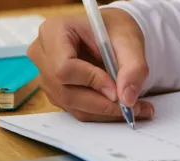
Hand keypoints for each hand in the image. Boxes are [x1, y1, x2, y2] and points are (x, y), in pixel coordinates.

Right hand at [27, 9, 154, 121]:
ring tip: (136, 109)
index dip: (92, 82)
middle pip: (66, 92)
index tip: (117, 89)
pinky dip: (101, 112)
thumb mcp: (130, 40)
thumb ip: (133, 67)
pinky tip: (122, 107)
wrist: (110, 34)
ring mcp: (46, 76)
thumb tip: (127, 99)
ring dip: (105, 112)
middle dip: (102, 104)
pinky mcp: (55, 92)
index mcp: (53, 31)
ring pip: (73, 105)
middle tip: (134, 107)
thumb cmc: (115, 30)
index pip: (64, 67)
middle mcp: (42, 55)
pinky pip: (76, 110)